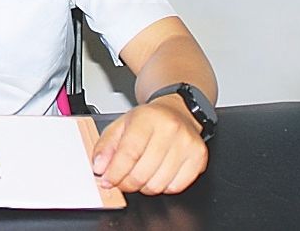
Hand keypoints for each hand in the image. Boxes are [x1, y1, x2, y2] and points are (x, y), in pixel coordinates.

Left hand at [91, 94, 208, 194]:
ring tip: (140, 174)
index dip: (115, 172)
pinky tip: (158, 174)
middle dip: (127, 183)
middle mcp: (170, 128)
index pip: (129, 153)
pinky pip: (176, 187)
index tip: (107, 181)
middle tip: (121, 181)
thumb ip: (105, 146)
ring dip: (144, 187)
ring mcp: (187, 143)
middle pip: (142, 172)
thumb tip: (100, 167)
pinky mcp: (199, 157)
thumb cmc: (148, 120)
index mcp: (148, 118)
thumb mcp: (120, 125)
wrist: (176, 111)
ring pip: (158, 184)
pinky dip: (163, 187)